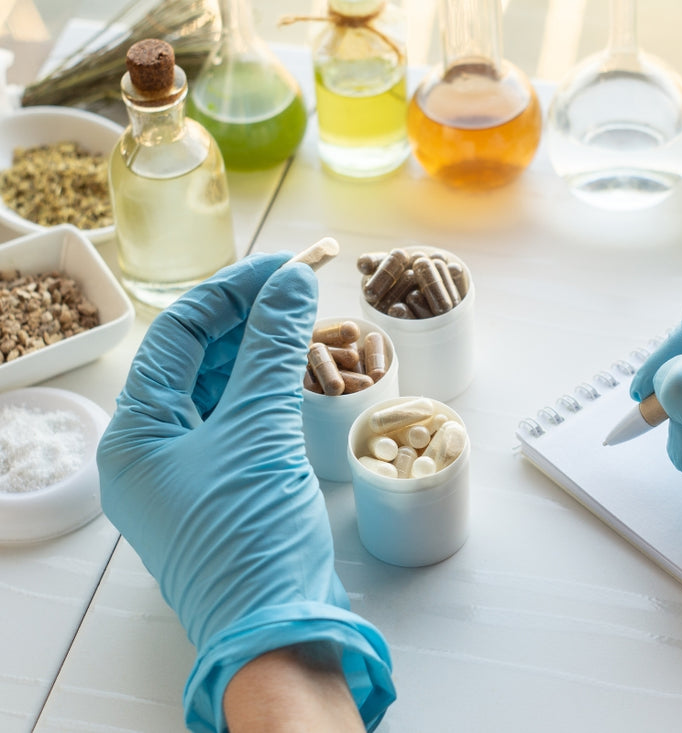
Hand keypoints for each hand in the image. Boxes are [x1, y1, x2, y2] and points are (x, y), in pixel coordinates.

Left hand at [97, 254, 393, 730]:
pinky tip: (299, 368)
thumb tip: (291, 283)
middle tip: (301, 286)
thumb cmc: (251, 535)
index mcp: (134, 434)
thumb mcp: (260, 431)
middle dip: (247, 318)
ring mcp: (186, 471)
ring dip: (259, 351)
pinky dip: (267, 389)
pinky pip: (238, 420)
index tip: (286, 267)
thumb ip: (272, 349)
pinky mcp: (222, 487)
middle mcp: (149, 449)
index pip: (177, 335)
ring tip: (305, 320)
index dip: (232, 292)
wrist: (277, 625)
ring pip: (219, 387)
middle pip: (194, 358)